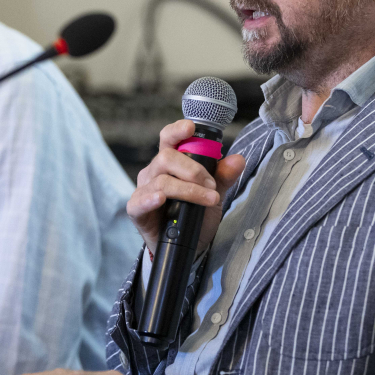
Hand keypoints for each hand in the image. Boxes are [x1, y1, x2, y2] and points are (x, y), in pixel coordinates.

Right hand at [129, 120, 245, 255]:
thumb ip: (223, 177)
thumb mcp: (213, 195)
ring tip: (209, 201)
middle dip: (193, 170)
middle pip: (166, 158)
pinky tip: (161, 199)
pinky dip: (151, 199)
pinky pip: (140, 200)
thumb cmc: (193, 215)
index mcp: (170, 163)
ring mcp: (144, 190)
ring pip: (162, 181)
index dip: (177, 130)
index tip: (190, 127)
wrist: (186, 247)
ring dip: (188, 190)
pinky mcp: (137, 210)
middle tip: (212, 186)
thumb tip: (238, 159)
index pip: (169, 139)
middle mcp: (154, 172)